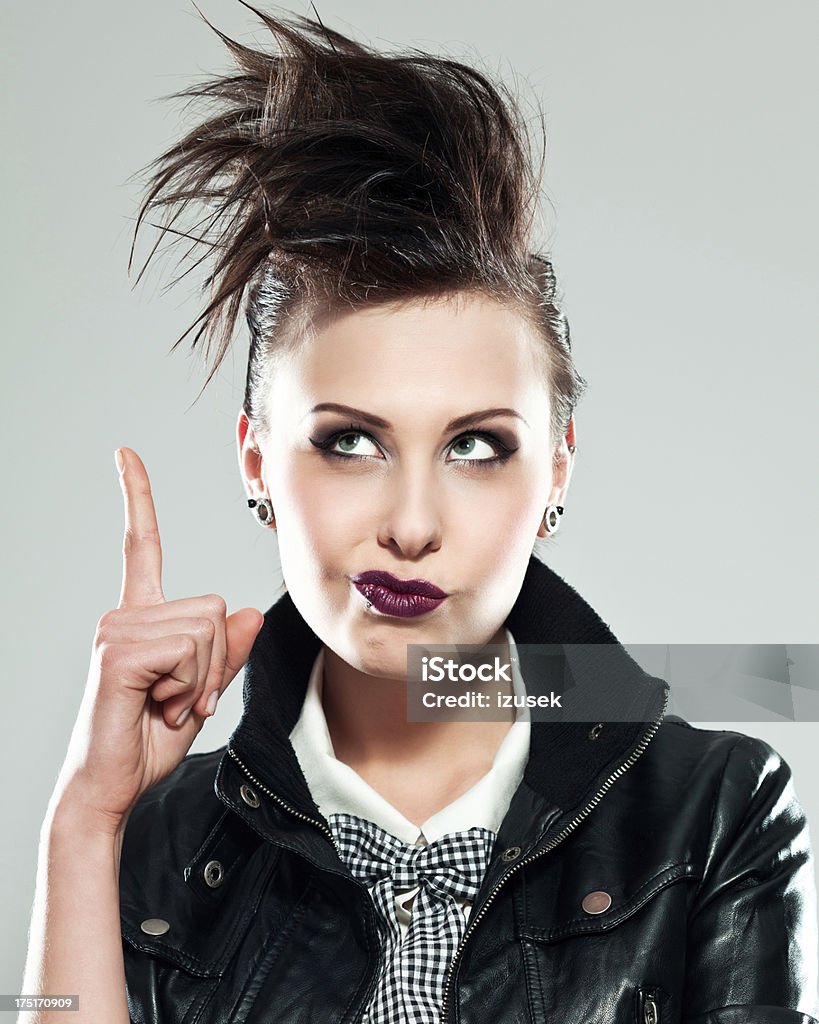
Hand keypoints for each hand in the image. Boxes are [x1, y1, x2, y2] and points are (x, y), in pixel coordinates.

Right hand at [52, 447, 263, 836]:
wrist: (111, 787)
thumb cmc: (148, 740)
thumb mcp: (202, 691)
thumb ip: (226, 652)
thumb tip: (251, 612)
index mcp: (142, 617)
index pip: (141, 545)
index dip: (137, 497)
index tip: (125, 453)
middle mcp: (125, 613)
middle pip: (217, 606)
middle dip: (218, 662)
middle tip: (184, 698)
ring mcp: (118, 628)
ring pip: (209, 628)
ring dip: (204, 677)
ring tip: (167, 704)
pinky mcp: (119, 650)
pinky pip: (191, 649)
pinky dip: (190, 686)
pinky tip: (157, 705)